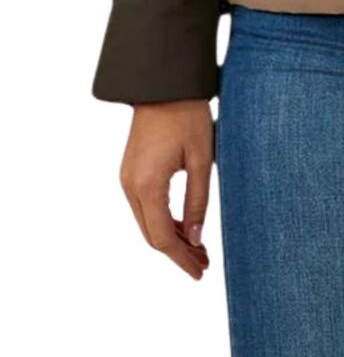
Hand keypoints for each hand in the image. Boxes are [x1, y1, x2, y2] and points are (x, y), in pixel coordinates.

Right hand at [119, 100, 213, 279]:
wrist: (163, 84)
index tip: (200, 273)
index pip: (162, 238)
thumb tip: (195, 239)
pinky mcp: (131, 171)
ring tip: (198, 248)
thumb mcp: (200, 159)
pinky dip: (163, 220)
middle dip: (177, 253)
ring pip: (147, 222)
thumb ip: (198, 201)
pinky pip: (145, 206)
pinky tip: (184, 225)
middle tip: (204, 264)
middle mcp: (130, 186)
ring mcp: (127, 178)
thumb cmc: (187, 115)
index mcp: (147, 185)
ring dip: (171, 237)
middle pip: (151, 234)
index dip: (181, 259)